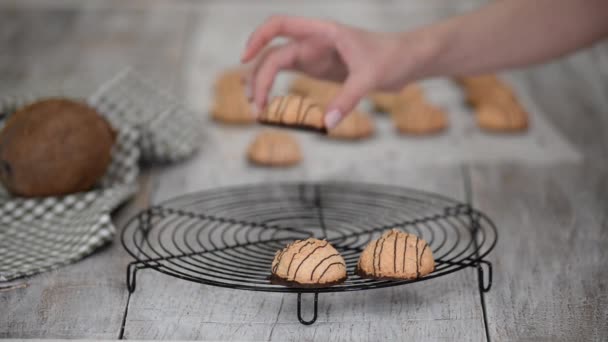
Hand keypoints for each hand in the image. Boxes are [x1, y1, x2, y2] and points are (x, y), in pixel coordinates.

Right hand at [241, 15, 431, 127]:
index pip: (281, 25)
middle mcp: (313, 41)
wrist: (407, 60)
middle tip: (257, 108)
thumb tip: (326, 123)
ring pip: (275, 65)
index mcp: (323, 32)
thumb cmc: (392, 57)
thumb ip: (348, 99)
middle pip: (273, 54)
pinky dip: (274, 88)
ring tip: (256, 109)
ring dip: (261, 84)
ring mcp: (313, 56)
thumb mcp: (371, 77)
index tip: (245, 59)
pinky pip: (288, 76)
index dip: (258, 38)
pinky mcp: (317, 70)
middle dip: (259, 78)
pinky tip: (267, 104)